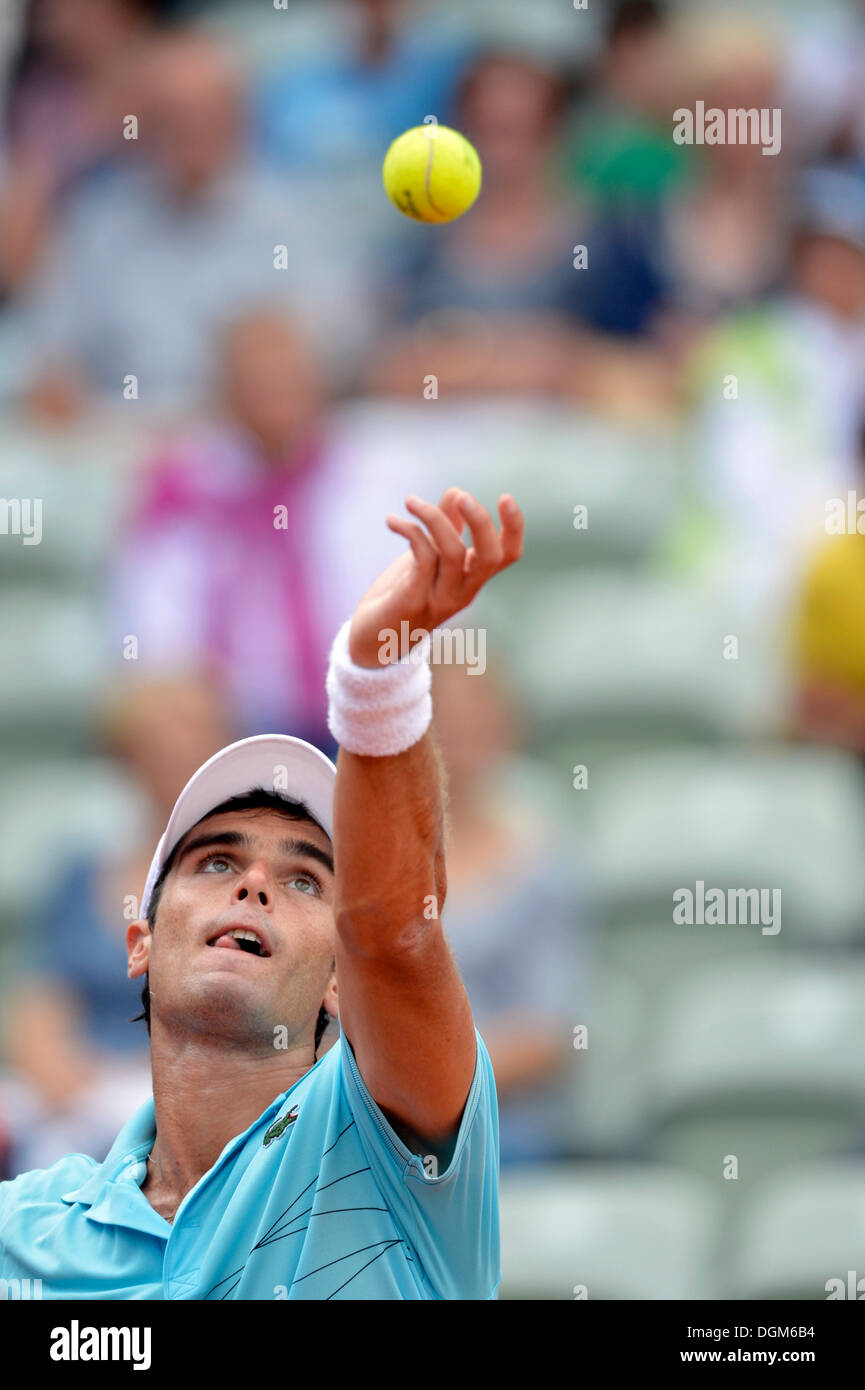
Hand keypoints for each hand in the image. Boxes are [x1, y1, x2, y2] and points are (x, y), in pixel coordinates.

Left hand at [348, 487, 523, 667]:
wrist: (371, 642)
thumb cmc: (401, 595)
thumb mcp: (426, 558)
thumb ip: (445, 528)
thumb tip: (456, 491)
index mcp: (471, 579)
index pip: (507, 556)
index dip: (514, 527)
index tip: (505, 497)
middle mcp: (462, 592)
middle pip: (489, 556)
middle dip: (480, 520)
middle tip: (461, 494)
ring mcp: (440, 599)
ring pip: (452, 553)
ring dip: (434, 518)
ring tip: (411, 501)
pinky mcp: (413, 601)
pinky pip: (421, 558)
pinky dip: (409, 531)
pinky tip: (392, 521)